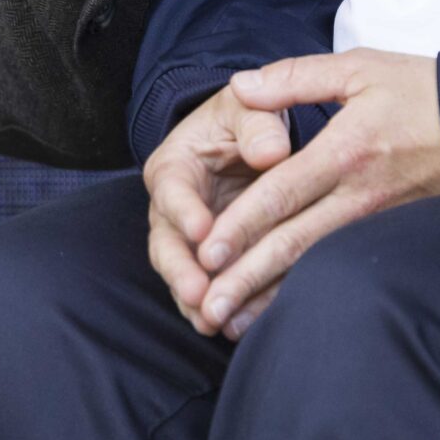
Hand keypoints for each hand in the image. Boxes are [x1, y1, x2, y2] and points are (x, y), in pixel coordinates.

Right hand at [141, 83, 294, 333]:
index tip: (202, 231)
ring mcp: (189, 240)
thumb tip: (273, 151)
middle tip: (198, 294)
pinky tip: (235, 330)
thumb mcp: (248, 109)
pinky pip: (210, 288)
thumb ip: (258, 124)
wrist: (249, 140)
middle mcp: (173, 208)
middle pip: (166, 243)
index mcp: (175, 166)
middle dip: (180, 270)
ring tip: (212, 323)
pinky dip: (222, 308)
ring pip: (182, 274)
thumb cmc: (245, 119)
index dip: (185, 211)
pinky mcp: (212, 261)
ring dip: (195, 301)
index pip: (172, 190)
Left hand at [188, 51, 439, 339]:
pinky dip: (307, 293)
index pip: (282, 194)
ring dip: (271, 296)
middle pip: (293, 242)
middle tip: (207, 306)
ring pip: (314, 265)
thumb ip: (294, 77)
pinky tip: (280, 314)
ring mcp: (378, 221)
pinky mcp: (392, 235)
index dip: (243, 225)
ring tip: (231, 322)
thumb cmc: (422, 91)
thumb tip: (238, 85)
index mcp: (344, 151)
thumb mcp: (359, 69)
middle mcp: (359, 194)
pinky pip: (341, 268)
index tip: (206, 253)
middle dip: (247, 277)